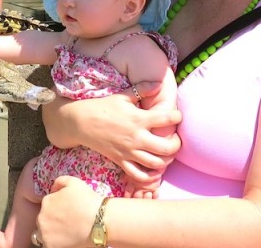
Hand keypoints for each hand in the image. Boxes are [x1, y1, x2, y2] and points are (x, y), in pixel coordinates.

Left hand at [38, 176, 101, 247]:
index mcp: (46, 202)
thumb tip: (53, 188)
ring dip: (52, 233)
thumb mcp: (74, 182)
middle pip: (44, 220)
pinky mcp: (50, 247)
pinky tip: (68, 240)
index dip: (58, 208)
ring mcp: (45, 235)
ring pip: (45, 234)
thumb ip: (60, 181)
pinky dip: (57, 243)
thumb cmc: (88, 201)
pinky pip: (50, 244)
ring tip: (68, 232)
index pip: (48, 205)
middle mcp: (41, 218)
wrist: (99, 222)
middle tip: (68, 222)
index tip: (67, 211)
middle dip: (53, 220)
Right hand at [64, 92, 180, 185]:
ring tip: (167, 154)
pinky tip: (154, 170)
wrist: (82, 122)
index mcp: (139, 119)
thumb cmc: (104, 107)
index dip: (177, 117)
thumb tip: (159, 82)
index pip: (166, 119)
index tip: (177, 116)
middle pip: (166, 148)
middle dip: (176, 145)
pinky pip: (138, 176)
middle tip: (176, 139)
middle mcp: (136, 137)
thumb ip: (142, 89)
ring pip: (156, 164)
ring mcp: (129, 152)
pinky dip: (149, 177)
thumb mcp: (123, 95)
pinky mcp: (121, 161)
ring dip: (166, 160)